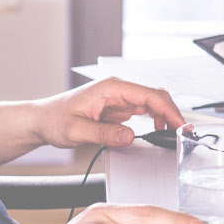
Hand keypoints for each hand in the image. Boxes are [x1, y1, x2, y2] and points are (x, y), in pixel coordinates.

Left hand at [34, 77, 184, 148]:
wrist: (41, 121)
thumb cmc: (54, 119)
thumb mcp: (76, 131)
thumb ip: (104, 133)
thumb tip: (130, 135)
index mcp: (111, 87)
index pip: (148, 95)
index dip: (168, 110)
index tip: (179, 125)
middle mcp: (117, 90)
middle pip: (154, 96)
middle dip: (171, 112)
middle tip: (182, 132)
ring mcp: (118, 98)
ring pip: (151, 103)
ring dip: (164, 116)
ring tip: (172, 134)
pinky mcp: (117, 108)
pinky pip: (142, 111)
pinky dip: (154, 119)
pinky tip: (157, 131)